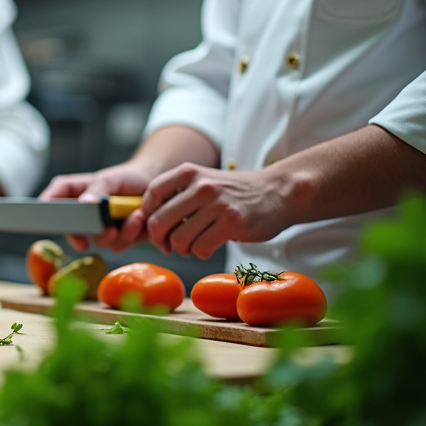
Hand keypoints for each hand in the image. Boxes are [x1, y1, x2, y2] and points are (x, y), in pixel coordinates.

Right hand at [39, 165, 153, 252]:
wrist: (152, 187)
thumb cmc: (126, 178)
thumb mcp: (110, 179)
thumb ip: (97, 190)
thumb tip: (85, 204)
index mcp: (74, 194)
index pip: (52, 199)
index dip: (46, 208)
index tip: (50, 217)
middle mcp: (83, 215)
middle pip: (72, 231)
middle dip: (85, 234)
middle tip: (105, 229)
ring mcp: (99, 230)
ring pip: (99, 242)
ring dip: (117, 232)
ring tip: (135, 215)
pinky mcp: (116, 240)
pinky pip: (118, 245)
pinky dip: (131, 233)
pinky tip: (140, 218)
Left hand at [141, 163, 289, 259]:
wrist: (278, 192)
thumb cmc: (234, 194)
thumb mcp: (203, 182)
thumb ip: (177, 195)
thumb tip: (147, 222)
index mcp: (188, 173)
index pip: (151, 195)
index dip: (148, 216)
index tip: (157, 228)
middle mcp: (200, 186)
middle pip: (159, 221)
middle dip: (160, 240)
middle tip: (169, 246)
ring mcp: (217, 204)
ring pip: (178, 239)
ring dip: (182, 249)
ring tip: (193, 245)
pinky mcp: (232, 223)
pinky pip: (200, 248)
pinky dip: (200, 253)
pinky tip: (208, 248)